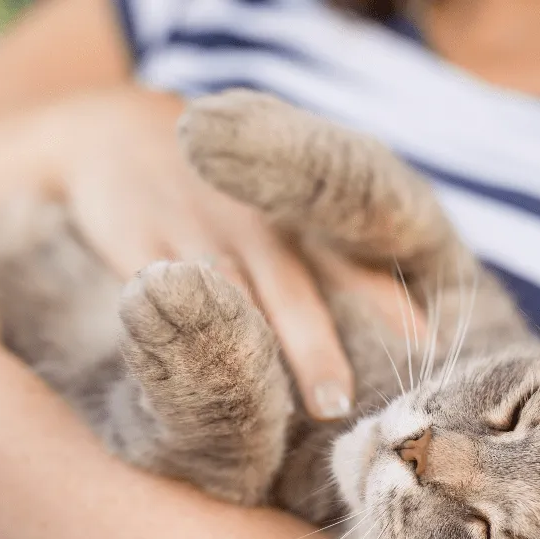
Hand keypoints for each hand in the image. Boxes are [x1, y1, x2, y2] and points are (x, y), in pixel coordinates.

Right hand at [36, 88, 422, 419]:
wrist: (116, 134)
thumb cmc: (222, 196)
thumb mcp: (277, 209)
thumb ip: (332, 265)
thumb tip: (418, 334)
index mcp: (292, 218)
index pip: (346, 261)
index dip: (381, 298)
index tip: (422, 341)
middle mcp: (252, 223)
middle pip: (289, 288)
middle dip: (314, 346)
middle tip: (338, 404)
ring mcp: (192, 229)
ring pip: (227, 296)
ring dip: (251, 349)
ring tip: (264, 404)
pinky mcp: (135, 238)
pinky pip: (162, 288)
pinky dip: (181, 322)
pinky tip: (196, 364)